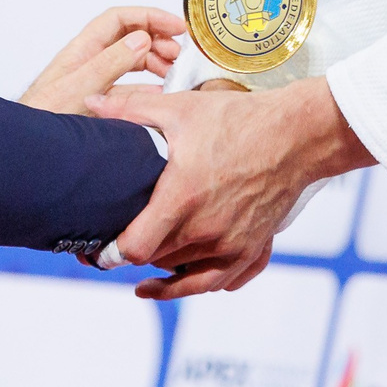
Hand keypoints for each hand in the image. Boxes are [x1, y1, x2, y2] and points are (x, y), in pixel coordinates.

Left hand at [20, 6, 185, 115]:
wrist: (28, 147)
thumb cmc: (43, 116)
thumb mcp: (80, 88)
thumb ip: (110, 63)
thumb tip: (141, 38)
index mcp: (83, 49)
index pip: (120, 19)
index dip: (149, 16)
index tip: (175, 26)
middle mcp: (90, 60)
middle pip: (129, 37)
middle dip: (157, 39)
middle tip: (178, 53)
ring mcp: (95, 80)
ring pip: (131, 62)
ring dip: (154, 62)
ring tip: (173, 71)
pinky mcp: (98, 101)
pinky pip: (129, 87)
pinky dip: (147, 87)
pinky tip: (160, 93)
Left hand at [89, 76, 371, 298]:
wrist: (296, 134)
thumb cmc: (239, 120)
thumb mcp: (179, 109)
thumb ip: (130, 110)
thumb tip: (90, 103)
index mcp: (183, 199)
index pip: (136, 248)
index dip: (112, 254)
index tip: (99, 251)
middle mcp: (207, 230)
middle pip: (157, 261)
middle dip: (135, 256)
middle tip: (115, 247)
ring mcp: (232, 244)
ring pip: (186, 274)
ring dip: (164, 269)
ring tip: (144, 268)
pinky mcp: (253, 248)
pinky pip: (222, 282)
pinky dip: (199, 283)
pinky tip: (183, 279)